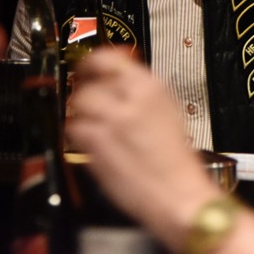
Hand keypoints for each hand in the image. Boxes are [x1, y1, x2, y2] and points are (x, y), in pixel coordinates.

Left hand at [63, 47, 221, 247]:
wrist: (179, 196)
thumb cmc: (176, 162)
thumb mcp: (166, 111)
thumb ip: (140, 92)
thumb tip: (117, 80)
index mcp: (152, 87)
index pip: (110, 57)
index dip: (92, 61)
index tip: (86, 66)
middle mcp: (131, 99)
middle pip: (89, 80)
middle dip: (84, 90)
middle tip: (85, 99)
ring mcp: (112, 121)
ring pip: (78, 102)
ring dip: (79, 112)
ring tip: (89, 123)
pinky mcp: (97, 144)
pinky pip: (74, 128)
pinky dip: (76, 133)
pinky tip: (89, 142)